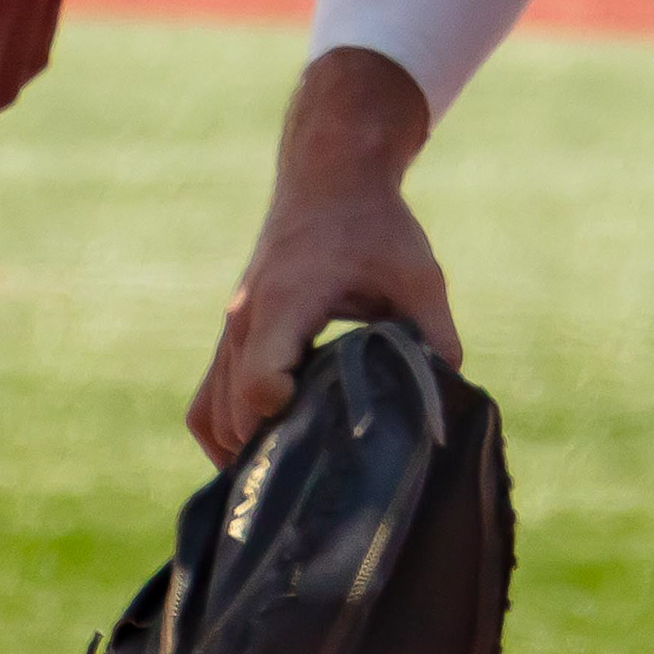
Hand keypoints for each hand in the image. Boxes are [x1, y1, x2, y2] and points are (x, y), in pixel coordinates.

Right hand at [190, 50, 460, 464]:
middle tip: (324, 477)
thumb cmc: (375, 225)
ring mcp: (230, 330)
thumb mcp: (419, 274)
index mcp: (287, 301)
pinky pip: (204, 403)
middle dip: (274, 452)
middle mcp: (245, 320)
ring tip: (297, 477)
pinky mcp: (231, 337)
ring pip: (212, 414)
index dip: (286, 419)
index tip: (323, 429)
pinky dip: (222, 435)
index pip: (260, 382)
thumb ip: (436, 336)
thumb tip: (449, 398)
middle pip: (235, 415)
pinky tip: (259, 457)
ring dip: (246, 451)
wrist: (328, 176)